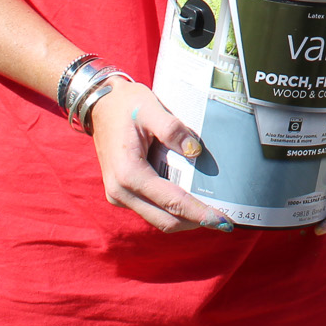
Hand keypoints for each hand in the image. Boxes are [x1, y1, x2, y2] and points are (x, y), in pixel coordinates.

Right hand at [87, 79, 233, 232]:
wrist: (100, 104)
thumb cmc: (125, 105)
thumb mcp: (150, 108)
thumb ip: (172, 129)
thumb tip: (196, 151)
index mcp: (127, 173)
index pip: (171, 202)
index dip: (199, 213)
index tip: (223, 221)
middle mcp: (120, 191)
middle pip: (165, 220)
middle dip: (196, 221)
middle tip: (225, 219)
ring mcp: (119, 195)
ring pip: (158, 218)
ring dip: (185, 217)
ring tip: (213, 211)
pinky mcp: (122, 193)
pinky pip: (151, 209)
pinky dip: (173, 209)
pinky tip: (193, 199)